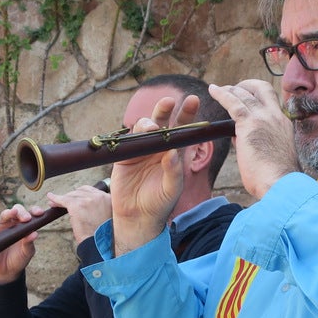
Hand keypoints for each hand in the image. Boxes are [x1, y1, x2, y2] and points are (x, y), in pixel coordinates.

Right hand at [0, 201, 46, 284]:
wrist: (7, 271)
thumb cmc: (19, 259)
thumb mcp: (27, 252)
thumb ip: (29, 243)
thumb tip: (34, 234)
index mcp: (25, 226)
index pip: (30, 214)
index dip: (35, 211)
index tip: (40, 213)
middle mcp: (14, 223)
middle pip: (18, 211)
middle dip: (23, 213)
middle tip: (27, 219)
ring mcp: (3, 226)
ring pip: (6, 214)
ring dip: (10, 212)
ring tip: (14, 212)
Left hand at [47, 184, 112, 243]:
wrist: (100, 244)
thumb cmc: (103, 236)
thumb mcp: (107, 217)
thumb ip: (99, 208)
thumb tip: (85, 207)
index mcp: (108, 199)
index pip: (92, 191)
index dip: (81, 194)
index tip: (75, 197)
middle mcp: (99, 196)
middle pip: (81, 191)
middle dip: (71, 196)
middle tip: (64, 201)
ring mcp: (88, 200)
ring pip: (72, 195)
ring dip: (63, 198)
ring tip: (54, 202)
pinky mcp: (76, 206)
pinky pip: (63, 200)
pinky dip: (55, 198)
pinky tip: (50, 198)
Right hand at [110, 94, 197, 252]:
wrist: (138, 216)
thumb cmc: (161, 203)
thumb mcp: (172, 189)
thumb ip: (174, 171)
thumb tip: (172, 152)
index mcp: (175, 152)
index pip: (183, 129)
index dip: (188, 114)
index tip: (193, 100)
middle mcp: (158, 147)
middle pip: (163, 122)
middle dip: (165, 110)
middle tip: (169, 101)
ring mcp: (141, 150)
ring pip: (144, 128)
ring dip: (148, 122)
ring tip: (152, 127)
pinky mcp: (124, 156)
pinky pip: (127, 142)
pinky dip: (131, 137)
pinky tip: (137, 136)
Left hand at [206, 79, 298, 197]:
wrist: (281, 184)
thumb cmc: (276, 180)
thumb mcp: (271, 157)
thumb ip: (257, 145)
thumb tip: (239, 140)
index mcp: (283, 126)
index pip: (271, 104)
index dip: (257, 100)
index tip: (247, 101)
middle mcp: (276, 117)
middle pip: (263, 89)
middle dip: (247, 85)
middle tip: (234, 89)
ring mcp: (264, 118)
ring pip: (246, 94)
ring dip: (231, 89)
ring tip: (218, 89)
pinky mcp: (250, 123)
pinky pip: (233, 102)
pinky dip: (222, 94)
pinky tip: (213, 90)